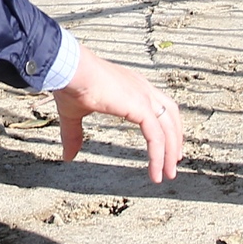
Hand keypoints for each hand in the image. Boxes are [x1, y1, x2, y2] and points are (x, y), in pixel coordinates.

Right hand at [53, 45, 184, 183]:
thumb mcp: (73, 114)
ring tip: (168, 173)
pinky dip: (159, 155)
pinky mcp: (141, 107)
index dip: (165, 125)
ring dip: (170, 152)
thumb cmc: (70, 84)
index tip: (166, 144)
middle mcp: (142, 88)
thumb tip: (68, 156)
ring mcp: (144, 96)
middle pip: (170, 115)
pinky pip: (156, 136)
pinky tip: (156, 171)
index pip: (158, 105)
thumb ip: (74, 135)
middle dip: (175, 139)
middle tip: (174, 160)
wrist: (69, 70)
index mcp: (131, 86)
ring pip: (168, 128)